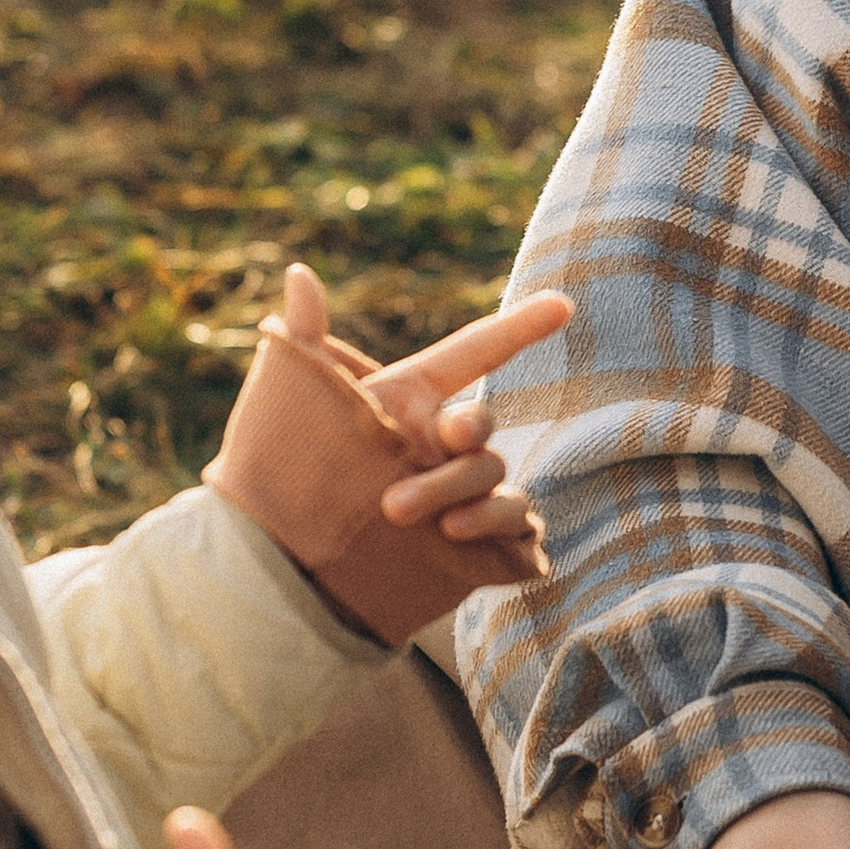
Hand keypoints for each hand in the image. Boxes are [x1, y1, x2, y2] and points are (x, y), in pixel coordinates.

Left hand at [270, 262, 567, 550]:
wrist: (287, 574)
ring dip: (477, 506)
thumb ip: (304, 341)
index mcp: (416, 405)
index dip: (520, 326)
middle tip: (403, 490)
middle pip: (482, 433)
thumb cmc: (291, 482)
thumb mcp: (294, 406)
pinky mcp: (483, 555)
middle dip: (457, 455)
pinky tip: (468, 548)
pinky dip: (508, 541)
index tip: (562, 304)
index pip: (478, 352)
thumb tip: (298, 274)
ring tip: (427, 527)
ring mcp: (469, 501)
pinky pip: (524, 541)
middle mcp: (447, 449)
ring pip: (503, 489)